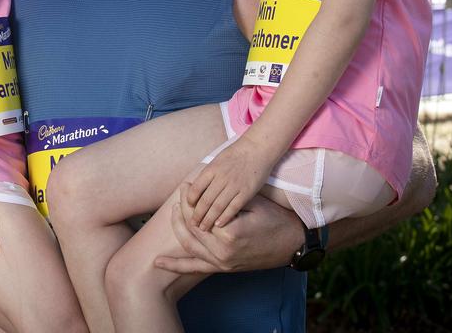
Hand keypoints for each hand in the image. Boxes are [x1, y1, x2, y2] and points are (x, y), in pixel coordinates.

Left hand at [156, 183, 302, 273]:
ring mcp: (221, 263)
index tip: (187, 184)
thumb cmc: (275, 219)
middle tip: (180, 193)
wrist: (292, 244)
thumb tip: (202, 190)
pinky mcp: (222, 268)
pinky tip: (159, 263)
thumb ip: (226, 199)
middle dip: (183, 209)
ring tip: (173, 211)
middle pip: (192, 228)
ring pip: (189, 245)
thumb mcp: (252, 203)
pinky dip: (176, 266)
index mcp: (229, 233)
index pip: (199, 212)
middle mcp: (222, 251)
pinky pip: (195, 268)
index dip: (190, 197)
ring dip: (177, 228)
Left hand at [185, 139, 273, 229]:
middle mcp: (221, 178)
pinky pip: (233, 207)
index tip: (187, 209)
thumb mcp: (217, 160)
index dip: (189, 201)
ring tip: (203, 228)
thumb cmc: (236, 154)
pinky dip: (225, 217)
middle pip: (205, 200)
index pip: (195, 189)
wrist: (257, 148)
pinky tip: (219, 224)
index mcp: (211, 170)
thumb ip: (207, 175)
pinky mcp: (246, 192)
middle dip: (197, 214)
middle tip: (193, 224)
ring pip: (217, 206)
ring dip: (208, 219)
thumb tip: (195, 189)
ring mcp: (234, 185)